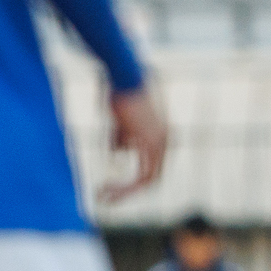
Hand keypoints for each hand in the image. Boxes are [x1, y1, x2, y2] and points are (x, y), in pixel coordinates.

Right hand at [100, 86, 167, 202]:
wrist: (124, 72)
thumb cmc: (118, 92)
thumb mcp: (120, 121)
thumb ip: (122, 139)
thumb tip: (117, 155)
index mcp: (162, 137)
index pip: (153, 168)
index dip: (133, 181)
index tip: (111, 186)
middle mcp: (167, 141)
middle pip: (153, 177)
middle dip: (128, 191)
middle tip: (105, 198)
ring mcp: (161, 142)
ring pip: (148, 179)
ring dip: (124, 191)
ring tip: (103, 195)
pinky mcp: (151, 142)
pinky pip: (143, 175)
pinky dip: (125, 186)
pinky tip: (105, 189)